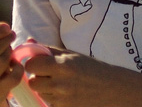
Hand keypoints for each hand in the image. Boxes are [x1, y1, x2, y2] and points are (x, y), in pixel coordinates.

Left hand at [25, 46, 141, 106]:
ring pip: (40, 94)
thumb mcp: (72, 55)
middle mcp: (61, 83)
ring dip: (45, 89)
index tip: (38, 63)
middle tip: (47, 75)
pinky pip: (49, 103)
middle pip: (33, 82)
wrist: (112, 90)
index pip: (31, 65)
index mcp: (63, 65)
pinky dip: (53, 99)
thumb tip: (29, 41)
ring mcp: (63, 99)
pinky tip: (64, 94)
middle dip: (37, 78)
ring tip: (59, 84)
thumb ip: (49, 50)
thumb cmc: (92, 69)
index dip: (32, 64)